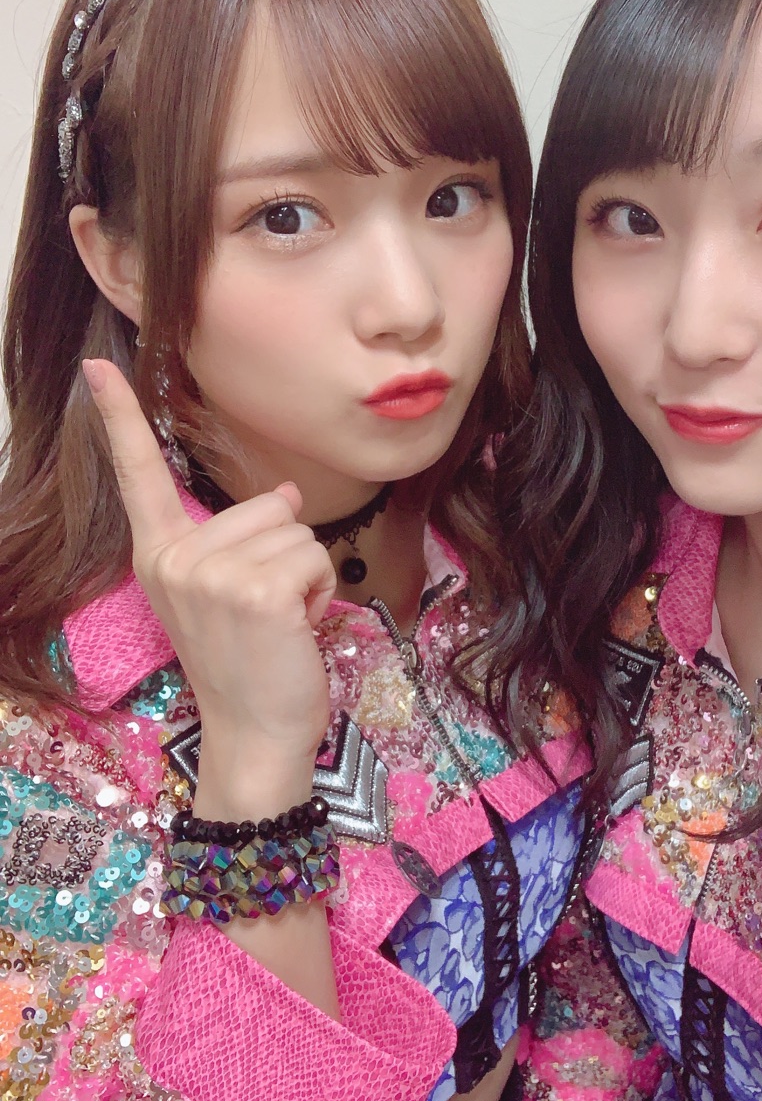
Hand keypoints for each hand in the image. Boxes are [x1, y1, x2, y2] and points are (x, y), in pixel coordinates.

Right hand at [84, 359, 336, 816]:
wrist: (256, 735)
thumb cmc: (249, 664)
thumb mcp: (230, 595)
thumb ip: (244, 541)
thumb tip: (288, 493)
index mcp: (159, 556)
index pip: (138, 476)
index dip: (119, 419)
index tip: (99, 365)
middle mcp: (175, 559)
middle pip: (269, 506)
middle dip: (288, 555)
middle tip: (268, 613)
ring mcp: (211, 575)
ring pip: (298, 531)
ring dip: (308, 576)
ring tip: (283, 622)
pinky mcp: (255, 592)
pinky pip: (315, 557)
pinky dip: (323, 592)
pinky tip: (298, 628)